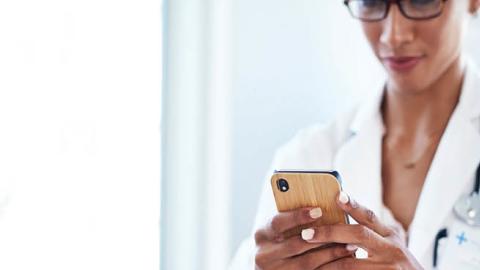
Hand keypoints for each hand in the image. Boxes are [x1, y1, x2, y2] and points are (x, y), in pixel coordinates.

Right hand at [254, 207, 355, 269]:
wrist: (271, 268)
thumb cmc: (279, 243)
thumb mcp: (278, 231)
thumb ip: (291, 221)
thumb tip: (319, 205)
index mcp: (262, 234)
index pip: (278, 222)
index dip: (298, 216)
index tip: (318, 211)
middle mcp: (264, 254)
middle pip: (296, 244)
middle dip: (323, 237)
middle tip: (344, 229)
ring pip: (307, 262)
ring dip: (331, 254)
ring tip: (351, 245)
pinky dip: (330, 267)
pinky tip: (344, 261)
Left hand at [301, 192, 422, 269]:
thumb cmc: (398, 266)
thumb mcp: (391, 246)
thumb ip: (372, 233)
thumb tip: (341, 211)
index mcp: (391, 236)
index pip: (370, 217)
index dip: (354, 206)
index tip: (338, 196)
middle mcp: (392, 249)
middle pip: (358, 235)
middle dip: (329, 232)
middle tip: (306, 234)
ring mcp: (387, 268)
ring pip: (348, 263)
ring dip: (326, 263)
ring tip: (307, 262)